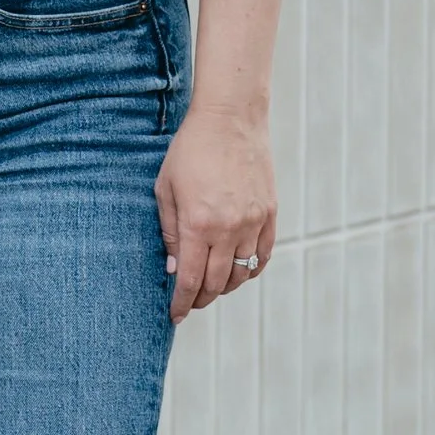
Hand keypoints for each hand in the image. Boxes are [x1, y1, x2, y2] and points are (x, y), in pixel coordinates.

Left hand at [156, 104, 275, 321]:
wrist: (230, 120)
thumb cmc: (190, 150)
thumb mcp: (165, 190)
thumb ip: (170, 232)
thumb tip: (174, 268)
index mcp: (198, 224)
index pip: (190, 279)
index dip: (181, 302)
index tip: (175, 315)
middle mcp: (228, 229)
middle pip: (216, 283)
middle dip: (201, 298)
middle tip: (191, 301)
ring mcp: (252, 223)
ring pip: (241, 274)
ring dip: (225, 286)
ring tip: (212, 285)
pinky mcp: (269, 214)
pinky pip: (262, 256)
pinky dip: (250, 270)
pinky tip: (238, 271)